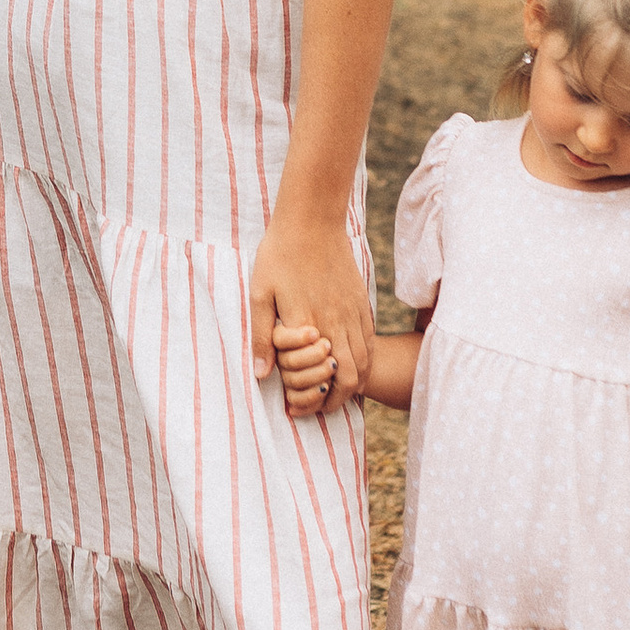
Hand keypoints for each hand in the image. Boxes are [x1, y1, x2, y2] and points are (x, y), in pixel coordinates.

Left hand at [249, 214, 375, 414]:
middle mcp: (337, 323)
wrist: (312, 220)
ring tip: (336, 391)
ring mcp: (354, 312)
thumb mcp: (260, 294)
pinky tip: (350, 363)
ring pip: (364, 361)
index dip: (315, 401)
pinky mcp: (362, 301)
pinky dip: (364, 360)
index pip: (324, 378)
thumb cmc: (280, 254)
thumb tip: (261, 374)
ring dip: (353, 383)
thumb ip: (261, 336)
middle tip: (321, 407)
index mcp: (310, 325)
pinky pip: (370, 340)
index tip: (299, 409)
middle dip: (338, 400)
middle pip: (351, 377)